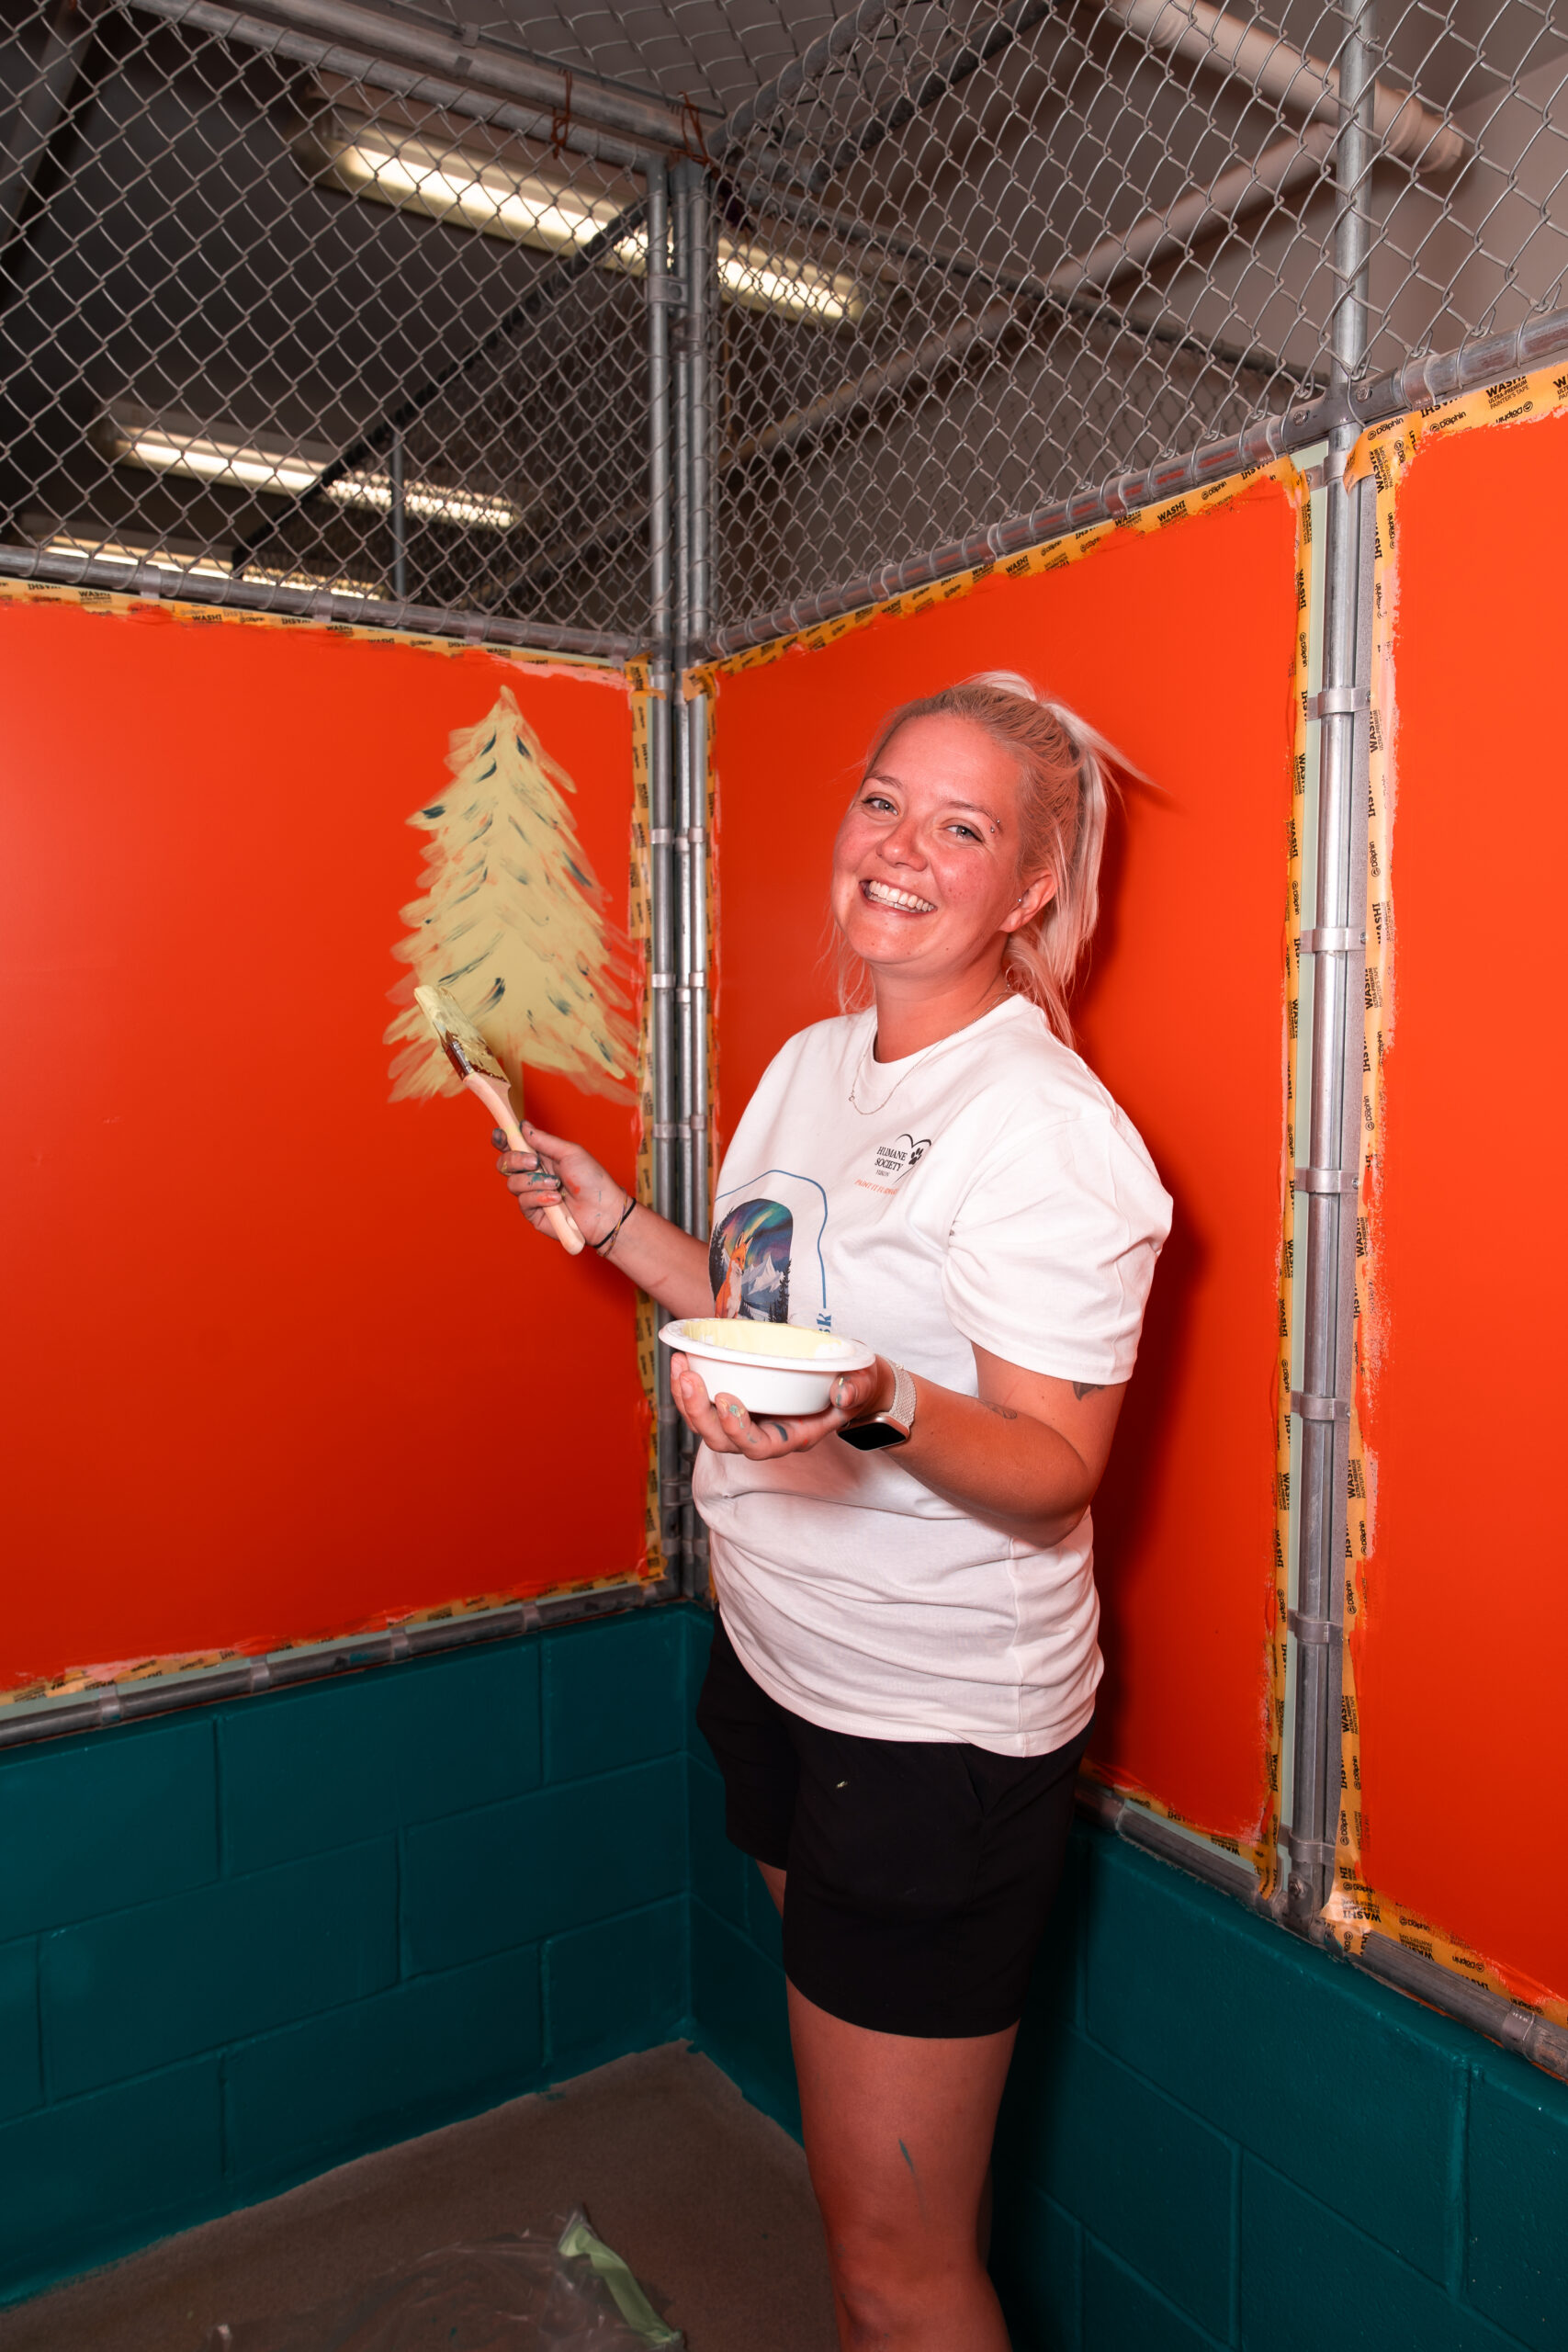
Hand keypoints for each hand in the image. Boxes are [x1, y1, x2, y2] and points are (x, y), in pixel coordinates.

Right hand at [493, 1122, 629, 1248]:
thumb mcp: (570, 1153)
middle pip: (504, 1164)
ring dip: (535, 1182)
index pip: (513, 1146)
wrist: (603, 1210)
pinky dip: (540, 1197)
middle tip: (534, 1162)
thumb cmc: (592, 1180)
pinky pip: (523, 1201)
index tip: (500, 1134)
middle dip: (516, 1160)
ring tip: (556, 1184)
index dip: (502, 1139)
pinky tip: (556, 1199)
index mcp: (541, 1157)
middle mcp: (533, 1175)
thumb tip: (523, 1126)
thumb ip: (544, 1141)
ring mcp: (532, 1194)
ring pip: (512, 1183)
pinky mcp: (533, 1212)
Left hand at [670, 1352, 889, 1457]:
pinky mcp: (739, 1404)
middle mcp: (767, 1435)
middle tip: (690, 1378)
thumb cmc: (854, 1385)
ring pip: (707, 1426)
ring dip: (687, 1400)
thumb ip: (856, 1389)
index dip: (738, 1430)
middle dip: (700, 1413)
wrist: (850, 1382)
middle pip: (723, 1441)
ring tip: (679, 1367)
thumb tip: (842, 1393)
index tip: (726, 1399)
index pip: (761, 1447)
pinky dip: (690, 1388)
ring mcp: (750, 1421)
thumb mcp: (863, 1384)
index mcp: (794, 1435)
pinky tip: (682, 1363)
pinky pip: (706, 1406)